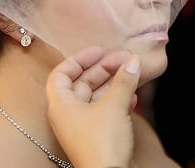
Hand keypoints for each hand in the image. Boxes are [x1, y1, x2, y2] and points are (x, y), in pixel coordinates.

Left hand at [46, 47, 139, 167]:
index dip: (80, 59)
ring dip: (114, 83)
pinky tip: (132, 96)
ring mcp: (81, 125)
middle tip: (126, 59)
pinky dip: (117, 99)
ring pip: (95, 96)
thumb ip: (123, 80)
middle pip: (82, 82)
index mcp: (61, 105)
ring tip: (133, 73)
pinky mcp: (94, 135)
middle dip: (105, 69)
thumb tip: (133, 61)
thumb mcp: (114, 105)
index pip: (62, 73)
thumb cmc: (102, 142)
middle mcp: (67, 114)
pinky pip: (103, 110)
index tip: (100, 51)